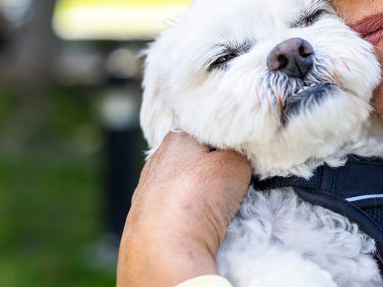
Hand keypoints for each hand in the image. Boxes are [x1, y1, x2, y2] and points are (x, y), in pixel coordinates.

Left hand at [117, 131, 251, 285]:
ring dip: (197, 196)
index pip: (208, 134)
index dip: (227, 148)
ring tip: (212, 212)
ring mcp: (146, 191)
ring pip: (183, 187)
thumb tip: (235, 161)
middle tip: (229, 188)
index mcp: (176, 138)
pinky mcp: (143, 220)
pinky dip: (184, 216)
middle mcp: (156, 160)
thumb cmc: (198, 198)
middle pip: (195, 162)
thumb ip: (238, 155)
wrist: (164, 249)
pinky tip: (193, 226)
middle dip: (211, 172)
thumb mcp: (235, 164)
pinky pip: (173, 211)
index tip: (239, 163)